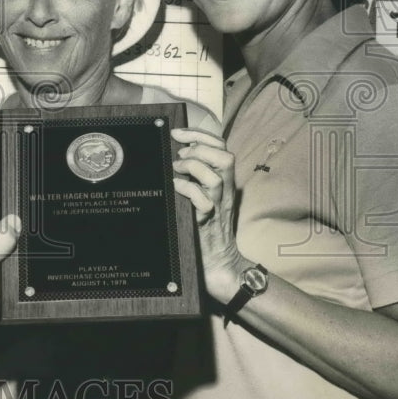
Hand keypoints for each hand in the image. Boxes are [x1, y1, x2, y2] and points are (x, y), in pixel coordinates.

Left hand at [171, 128, 245, 301]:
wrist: (217, 265)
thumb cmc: (203, 229)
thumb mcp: (201, 197)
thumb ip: (194, 177)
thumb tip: (172, 156)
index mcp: (224, 182)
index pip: (222, 148)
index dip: (201, 135)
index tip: (178, 133)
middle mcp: (225, 192)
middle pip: (226, 157)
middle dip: (200, 148)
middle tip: (180, 156)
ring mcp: (218, 207)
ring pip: (215, 176)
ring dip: (192, 168)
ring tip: (176, 171)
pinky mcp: (208, 223)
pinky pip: (203, 201)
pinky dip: (187, 189)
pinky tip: (175, 189)